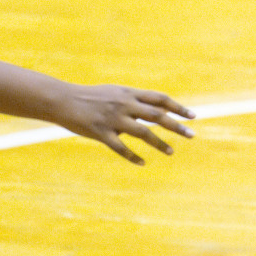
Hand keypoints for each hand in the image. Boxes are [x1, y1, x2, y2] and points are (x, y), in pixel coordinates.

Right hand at [50, 86, 194, 164]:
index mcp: (129, 93)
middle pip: (157, 115)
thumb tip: (155, 108)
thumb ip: (134, 100)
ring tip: (172, 152)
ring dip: (159, 143)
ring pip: (143, 133)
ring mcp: (113, 119)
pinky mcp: (101, 133)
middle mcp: (124, 105)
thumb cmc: (91, 96)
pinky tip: (143, 163)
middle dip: (177, 126)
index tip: (193, 116)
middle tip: (192, 135)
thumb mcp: (115, 92)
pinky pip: (120, 148)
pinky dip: (133, 156)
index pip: (160, 99)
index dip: (178, 107)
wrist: (63, 100)